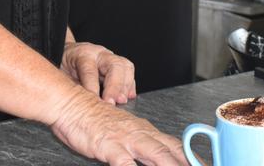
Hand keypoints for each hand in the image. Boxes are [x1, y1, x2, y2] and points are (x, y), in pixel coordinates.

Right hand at [50, 89, 185, 165]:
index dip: (193, 159)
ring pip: (157, 155)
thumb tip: (155, 158)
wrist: (70, 104)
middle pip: (173, 152)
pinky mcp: (110, 147)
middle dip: (189, 164)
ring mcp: (127, 140)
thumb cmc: (92, 121)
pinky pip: (125, 165)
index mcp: (144, 131)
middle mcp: (140, 134)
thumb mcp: (122, 132)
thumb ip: (140, 146)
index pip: (176, 146)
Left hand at [62, 41, 136, 103]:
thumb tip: (77, 105)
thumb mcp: (61, 75)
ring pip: (126, 66)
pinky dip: (130, 86)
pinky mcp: (118, 65)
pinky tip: (128, 97)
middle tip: (112, 103)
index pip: (90, 70)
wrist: (66, 54)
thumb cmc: (63, 65)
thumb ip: (70, 87)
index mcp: (82, 54)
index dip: (92, 87)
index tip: (95, 102)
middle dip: (115, 86)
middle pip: (114, 65)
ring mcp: (110, 57)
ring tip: (121, 101)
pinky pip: (129, 73)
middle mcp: (99, 53)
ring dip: (125, 86)